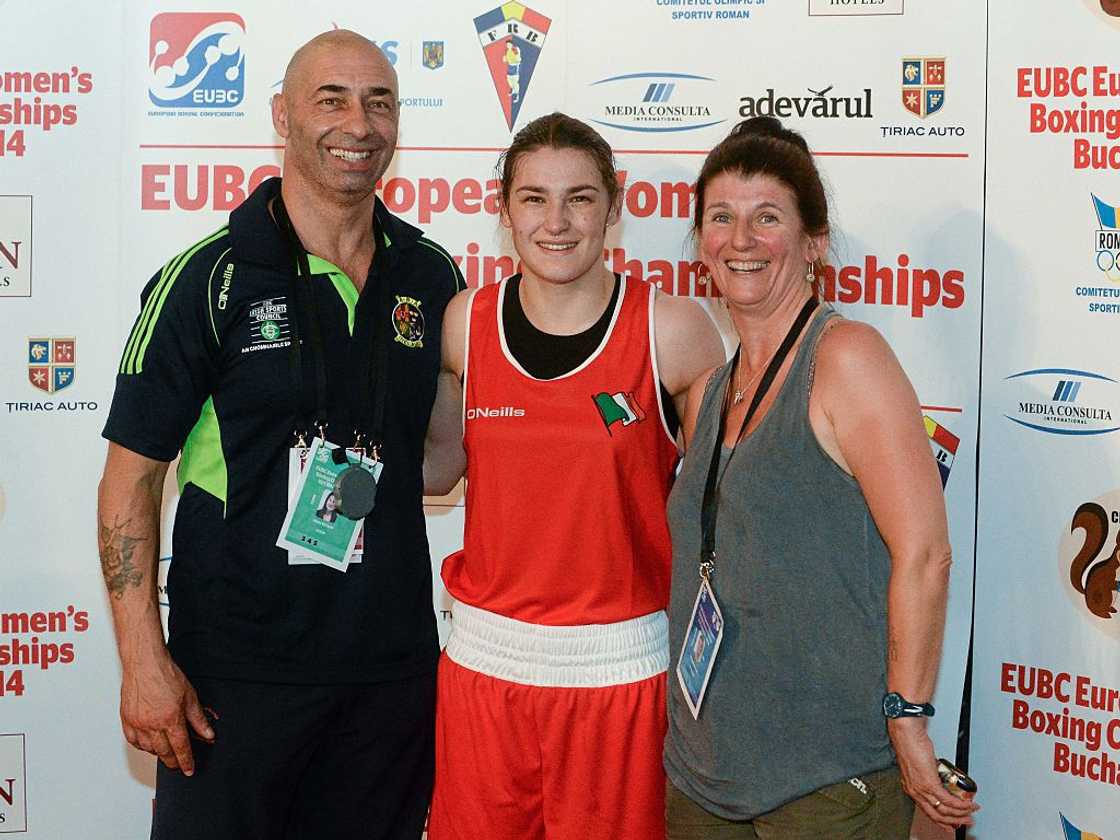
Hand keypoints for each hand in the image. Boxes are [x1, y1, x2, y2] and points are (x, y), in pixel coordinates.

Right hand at [120, 653, 213, 774]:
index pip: (181, 748)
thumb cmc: (166, 676)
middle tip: (179, 765)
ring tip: (167, 753)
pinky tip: (149, 744)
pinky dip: (143, 746)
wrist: (144, 664)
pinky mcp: (127, 720)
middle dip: (173, 762)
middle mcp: (152, 725)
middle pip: (164, 752)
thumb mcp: (190, 696)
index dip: (186, 761)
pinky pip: (134, 741)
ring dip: (158, 753)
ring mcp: (137, 724)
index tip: (189, 770)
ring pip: (148, 749)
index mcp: (171, 719)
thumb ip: (198, 719)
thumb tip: (208, 735)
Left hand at [888, 718, 977, 830]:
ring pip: (944, 810)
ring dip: (961, 814)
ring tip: (972, 812)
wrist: (906, 735)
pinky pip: (948, 800)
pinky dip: (961, 805)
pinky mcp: (929, 783)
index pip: (927, 811)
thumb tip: (940, 778)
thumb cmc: (911, 745)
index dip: (941, 821)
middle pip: (936, 815)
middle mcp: (914, 792)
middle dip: (954, 821)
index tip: (951, 824)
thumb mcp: (919, 766)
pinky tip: (968, 804)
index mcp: (911, 789)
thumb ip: (928, 775)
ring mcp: (921, 789)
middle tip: (966, 821)